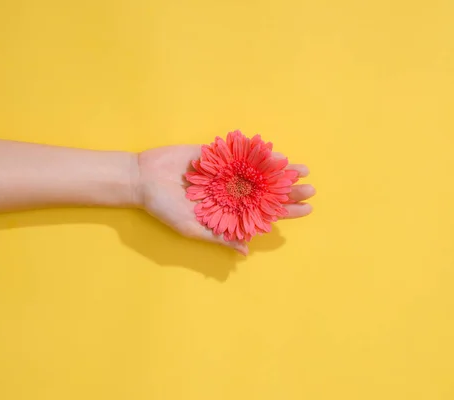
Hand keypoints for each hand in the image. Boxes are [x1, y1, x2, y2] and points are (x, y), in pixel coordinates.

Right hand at [138, 145, 314, 254]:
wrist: (142, 178)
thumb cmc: (164, 208)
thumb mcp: (191, 228)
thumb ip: (218, 236)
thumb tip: (245, 251)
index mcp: (229, 210)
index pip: (264, 212)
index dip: (286, 211)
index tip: (307, 210)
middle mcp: (231, 190)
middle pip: (266, 190)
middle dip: (289, 189)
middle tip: (311, 188)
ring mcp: (226, 171)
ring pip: (258, 170)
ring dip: (279, 169)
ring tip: (301, 169)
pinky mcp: (217, 153)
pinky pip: (240, 152)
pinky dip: (257, 151)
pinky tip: (274, 152)